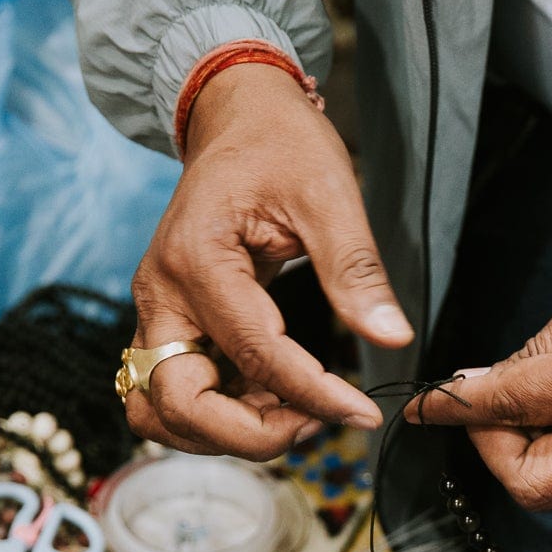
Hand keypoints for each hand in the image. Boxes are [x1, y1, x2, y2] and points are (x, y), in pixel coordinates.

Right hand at [124, 62, 412, 457]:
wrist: (239, 116)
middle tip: (317, 424)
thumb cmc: (281, 144)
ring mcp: (159, 313)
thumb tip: (392, 337)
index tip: (363, 412)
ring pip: (164, 410)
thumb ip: (355, 270)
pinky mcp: (171, 323)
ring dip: (226, 432)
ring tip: (297, 415)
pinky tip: (280, 401)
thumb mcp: (329, 193)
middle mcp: (161, 294)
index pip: (254, 355)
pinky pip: (179, 392)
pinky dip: (223, 414)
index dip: (312, 396)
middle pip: (177, 404)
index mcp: (197, 260)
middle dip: (248, 434)